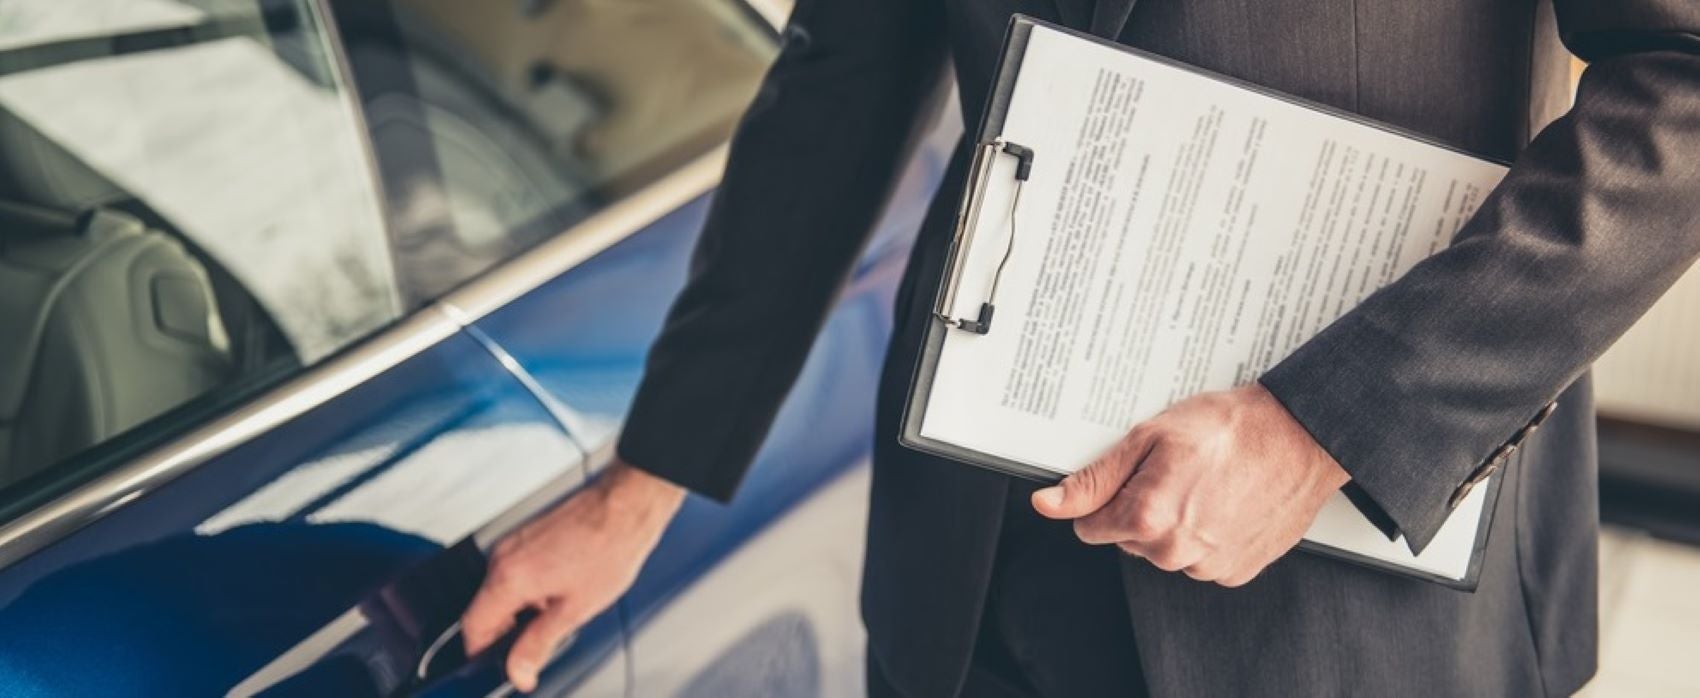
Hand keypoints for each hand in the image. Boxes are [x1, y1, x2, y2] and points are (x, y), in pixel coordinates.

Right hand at [462, 460, 684, 691]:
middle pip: (483, 607)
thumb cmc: (609, 549)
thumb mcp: (575, 610)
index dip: (483, 652)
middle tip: (536, 641)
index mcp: (509, 578)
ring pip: (498, 589)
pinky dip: (526, 587)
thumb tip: (519, 671)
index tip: (503, 663)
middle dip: (505, 631)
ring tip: (557, 608)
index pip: (472, 626)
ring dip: (518, 608)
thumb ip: (539, 643)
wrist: (625, 507)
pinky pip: (512, 570)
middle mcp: (503, 556)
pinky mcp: (524, 534)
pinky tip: (558, 587)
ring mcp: (512, 542)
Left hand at [1032, 383, 1348, 586]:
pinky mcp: (1236, 572)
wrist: (1300, 438)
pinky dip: (1206, 536)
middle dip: (1141, 508)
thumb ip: (1095, 478)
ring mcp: (1207, 566)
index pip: (1090, 527)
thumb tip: (1048, 505)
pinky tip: (1224, 503)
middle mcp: (1174, 552)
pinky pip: (1200, 560)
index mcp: (1146, 518)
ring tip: (1205, 484)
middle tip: (1175, 472)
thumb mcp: (1149, 437)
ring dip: (1175, 524)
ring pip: (1165, 551)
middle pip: (1128, 540)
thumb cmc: (1230, 429)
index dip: (1107, 497)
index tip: (1133, 475)